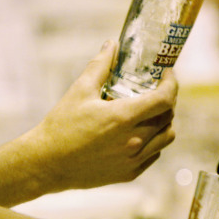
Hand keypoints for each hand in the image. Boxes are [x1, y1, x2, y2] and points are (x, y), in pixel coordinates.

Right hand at [22, 41, 177, 190]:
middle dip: (167, 101)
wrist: (46, 164)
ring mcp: (133, 159)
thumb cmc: (61, 126)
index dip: (172, 84)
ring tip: (151, 114)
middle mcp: (134, 140)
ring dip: (164, 123)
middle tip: (157, 92)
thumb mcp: (79, 91)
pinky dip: (154, 142)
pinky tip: (140, 133)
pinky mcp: (129, 173)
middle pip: (168, 117)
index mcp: (123, 117)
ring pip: (166, 138)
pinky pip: (154, 155)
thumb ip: (99, 66)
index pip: (165, 99)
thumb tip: (111, 45)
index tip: (168, 75)